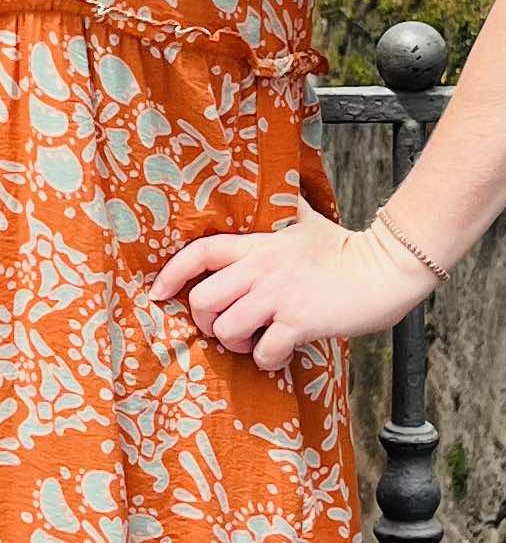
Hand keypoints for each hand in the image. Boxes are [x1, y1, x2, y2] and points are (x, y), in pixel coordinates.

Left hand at [149, 200, 441, 372]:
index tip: (158, 292)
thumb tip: (264, 183)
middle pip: (203, 300)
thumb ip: (276, 208)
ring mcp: (279, 297)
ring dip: (235, 343)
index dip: (171, 273)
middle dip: (205, 321)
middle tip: (221, 327)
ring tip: (252, 340)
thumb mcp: (302, 218)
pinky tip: (279, 352)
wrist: (383, 270)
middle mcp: (261, 270)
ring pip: (228, 329)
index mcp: (256, 244)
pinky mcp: (300, 322)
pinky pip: (264, 351)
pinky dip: (267, 359)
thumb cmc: (342, 246)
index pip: (199, 252)